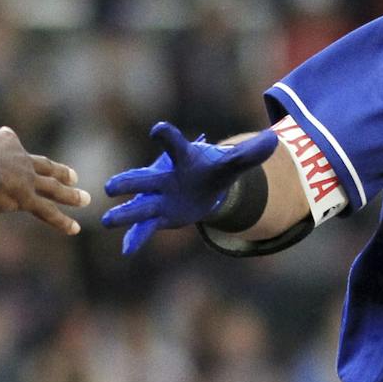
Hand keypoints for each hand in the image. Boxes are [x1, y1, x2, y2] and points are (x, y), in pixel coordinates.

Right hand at [0, 121, 89, 234]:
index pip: (7, 140)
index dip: (7, 142)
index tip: (7, 137)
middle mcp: (17, 156)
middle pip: (41, 164)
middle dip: (56, 170)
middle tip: (72, 174)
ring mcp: (25, 177)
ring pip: (52, 186)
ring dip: (69, 194)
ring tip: (85, 198)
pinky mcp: (26, 198)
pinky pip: (47, 212)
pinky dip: (61, 221)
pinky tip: (75, 229)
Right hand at [101, 121, 278, 253]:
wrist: (205, 186)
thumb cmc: (215, 169)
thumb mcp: (234, 164)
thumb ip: (250, 154)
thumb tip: (275, 140)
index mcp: (181, 157)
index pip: (172, 143)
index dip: (166, 135)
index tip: (157, 131)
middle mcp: (164, 177)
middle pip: (144, 178)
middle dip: (128, 182)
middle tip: (110, 186)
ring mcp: (159, 197)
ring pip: (140, 205)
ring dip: (125, 213)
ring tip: (108, 220)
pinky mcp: (159, 215)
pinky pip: (145, 228)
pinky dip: (136, 238)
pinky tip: (126, 250)